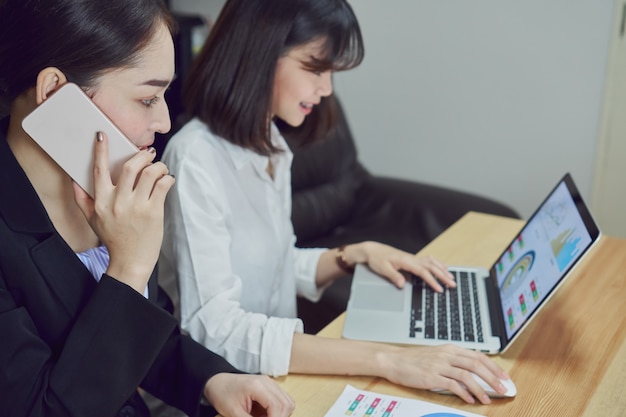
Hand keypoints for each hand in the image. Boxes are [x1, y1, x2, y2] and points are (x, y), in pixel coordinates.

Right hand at [73, 132, 174, 292]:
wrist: (130, 262)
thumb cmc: (113, 239)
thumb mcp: (92, 220)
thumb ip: (83, 199)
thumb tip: (73, 179)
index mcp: (102, 202)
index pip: (99, 170)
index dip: (100, 151)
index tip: (102, 135)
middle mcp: (118, 202)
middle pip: (130, 167)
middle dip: (141, 156)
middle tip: (147, 154)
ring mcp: (137, 207)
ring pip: (150, 174)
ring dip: (158, 166)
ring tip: (160, 168)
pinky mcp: (154, 213)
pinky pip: (163, 186)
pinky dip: (167, 178)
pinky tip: (167, 180)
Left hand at [204, 373, 293, 416]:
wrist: (217, 382)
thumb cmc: (222, 395)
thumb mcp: (233, 413)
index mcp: (257, 386)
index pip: (278, 406)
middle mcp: (268, 382)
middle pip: (287, 404)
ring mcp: (270, 383)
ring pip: (287, 402)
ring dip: (280, 415)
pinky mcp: (270, 387)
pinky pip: (282, 400)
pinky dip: (278, 411)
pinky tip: (265, 415)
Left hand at [346, 241, 454, 291]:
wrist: (372, 250)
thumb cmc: (377, 259)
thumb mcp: (382, 269)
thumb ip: (393, 276)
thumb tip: (402, 284)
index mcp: (406, 261)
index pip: (423, 272)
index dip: (432, 281)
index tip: (439, 289)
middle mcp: (412, 258)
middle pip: (432, 266)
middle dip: (443, 276)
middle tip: (452, 284)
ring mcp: (413, 258)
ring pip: (432, 262)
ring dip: (442, 269)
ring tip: (451, 277)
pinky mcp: (412, 258)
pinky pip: (428, 260)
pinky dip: (438, 263)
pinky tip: (443, 266)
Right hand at [379, 343, 509, 403]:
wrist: (394, 360)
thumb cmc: (413, 359)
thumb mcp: (436, 355)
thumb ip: (453, 361)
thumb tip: (472, 372)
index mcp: (450, 349)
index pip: (478, 355)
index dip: (493, 366)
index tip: (503, 376)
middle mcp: (446, 355)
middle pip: (476, 364)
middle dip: (492, 377)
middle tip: (503, 388)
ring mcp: (439, 365)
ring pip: (467, 375)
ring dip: (481, 388)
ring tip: (488, 398)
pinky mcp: (432, 377)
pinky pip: (453, 385)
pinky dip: (464, 393)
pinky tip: (469, 399)